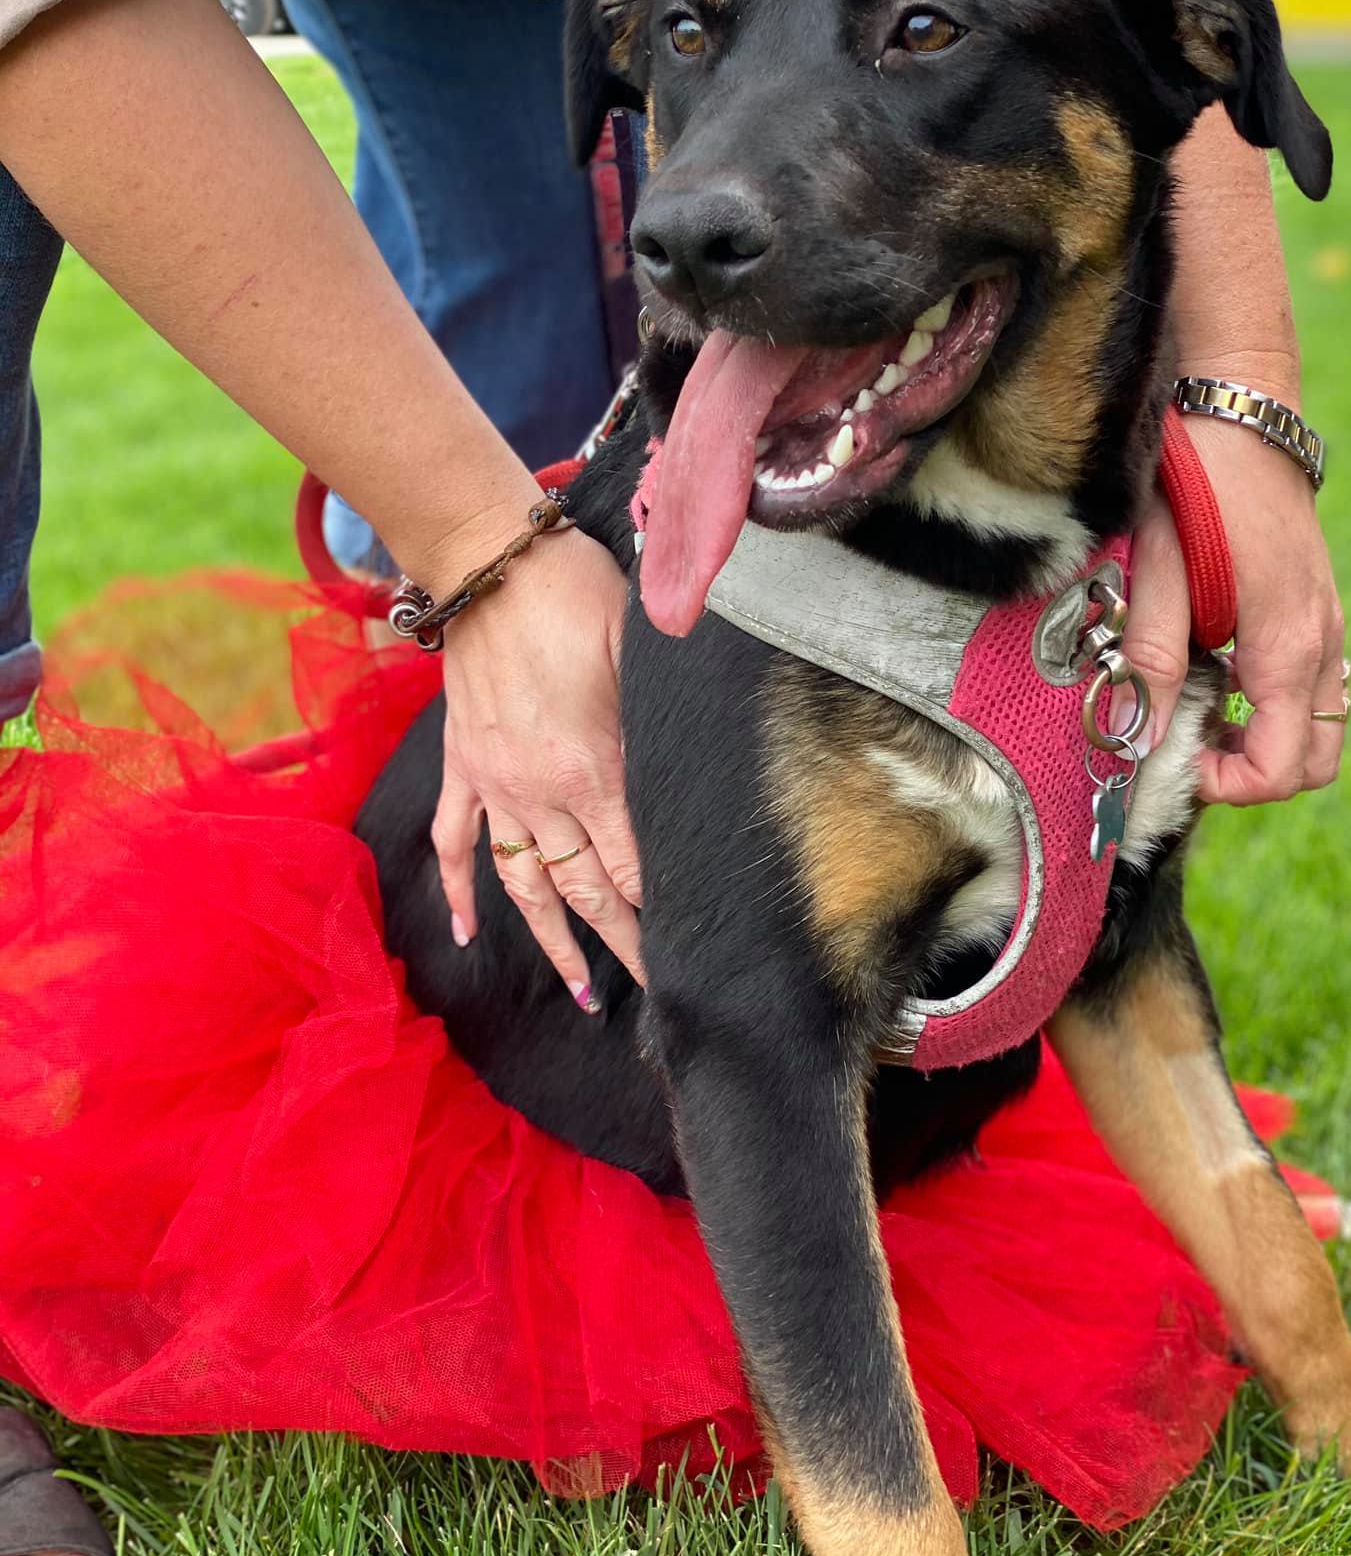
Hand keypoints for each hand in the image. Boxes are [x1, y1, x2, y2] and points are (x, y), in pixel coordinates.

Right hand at [428, 514, 644, 1004]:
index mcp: (591, 767)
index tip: (685, 949)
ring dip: (553, 943)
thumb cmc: (574, 592)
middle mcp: (539, 791)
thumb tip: (690, 775)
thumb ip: (657, 721)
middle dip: (622, 943)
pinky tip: (465, 933)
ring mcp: (494, 783)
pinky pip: (454, 841)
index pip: (632, 861)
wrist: (487, 560)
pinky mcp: (461, 765)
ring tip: (582, 994)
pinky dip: (457, 890)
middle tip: (653, 991)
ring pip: (524, 884)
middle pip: (586, 888)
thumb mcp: (637, 648)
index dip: (657, 908)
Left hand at [1123, 394, 1347, 804]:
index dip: (1227, 784)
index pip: (1282, 768)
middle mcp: (1322, 644)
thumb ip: (1152, 662)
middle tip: (1187, 742)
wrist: (1240, 413)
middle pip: (1312, 761)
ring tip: (1198, 706)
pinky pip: (1310, 685)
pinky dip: (1271, 702)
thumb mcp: (1158, 574)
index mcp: (1287, 645)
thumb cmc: (1195, 487)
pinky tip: (1216, 668)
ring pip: (1316, 725)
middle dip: (1251, 773)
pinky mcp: (1317, 608)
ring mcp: (1327, 625)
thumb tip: (1138, 741)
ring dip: (1263, 738)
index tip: (1173, 756)